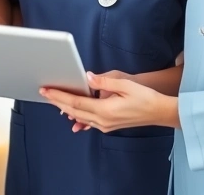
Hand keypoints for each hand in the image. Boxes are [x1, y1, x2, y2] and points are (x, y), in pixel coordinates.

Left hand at [42, 71, 177, 133]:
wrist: (158, 112)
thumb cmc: (145, 97)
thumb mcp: (125, 84)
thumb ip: (104, 81)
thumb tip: (87, 77)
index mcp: (105, 110)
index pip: (76, 103)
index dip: (59, 96)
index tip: (47, 90)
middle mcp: (102, 121)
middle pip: (73, 111)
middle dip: (57, 101)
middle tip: (44, 93)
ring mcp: (105, 125)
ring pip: (79, 117)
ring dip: (65, 108)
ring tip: (53, 99)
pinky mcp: (108, 125)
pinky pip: (88, 121)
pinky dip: (77, 116)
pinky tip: (70, 114)